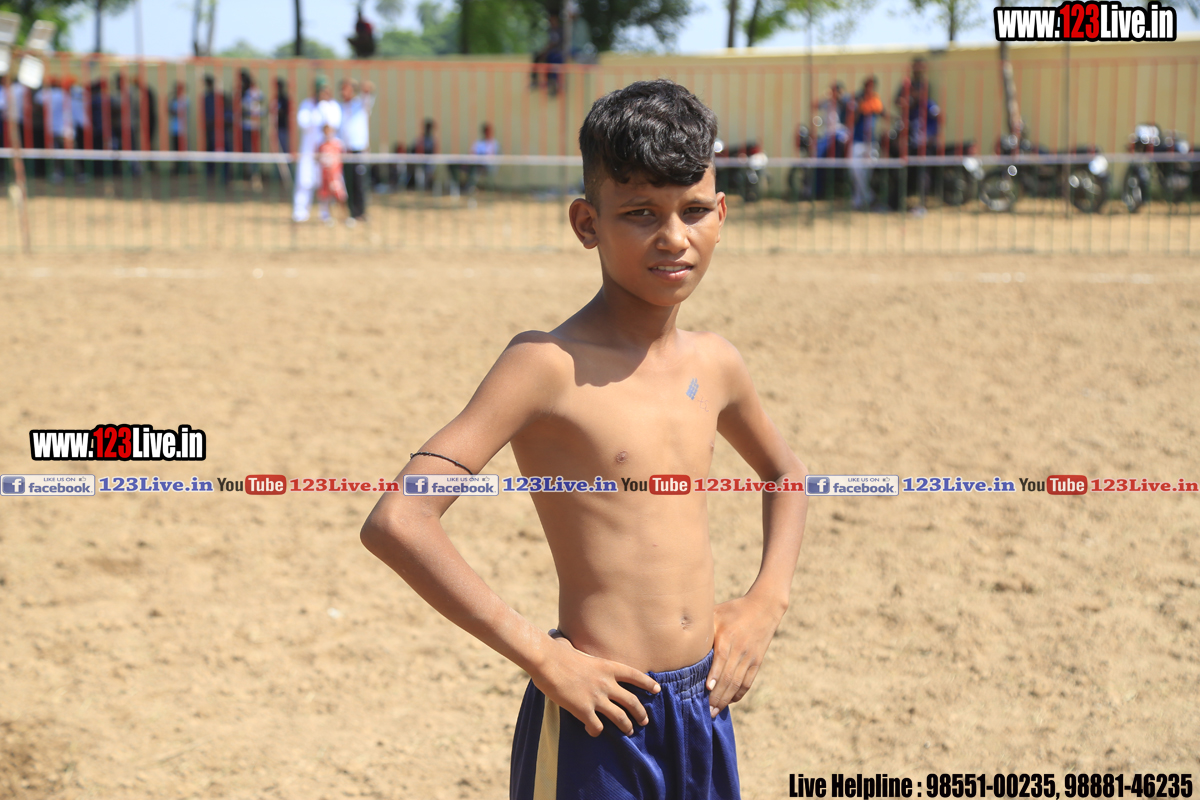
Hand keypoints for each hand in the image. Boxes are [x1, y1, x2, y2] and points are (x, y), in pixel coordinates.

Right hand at [530, 635, 659, 736]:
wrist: (547, 660)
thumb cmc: (559, 652)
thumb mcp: (581, 651)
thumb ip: (581, 654)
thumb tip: (565, 641)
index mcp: (608, 667)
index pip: (635, 676)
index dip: (648, 684)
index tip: (657, 690)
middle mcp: (607, 683)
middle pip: (632, 702)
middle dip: (641, 714)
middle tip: (644, 721)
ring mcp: (596, 698)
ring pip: (620, 718)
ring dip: (626, 727)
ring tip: (628, 732)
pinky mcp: (583, 710)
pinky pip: (596, 726)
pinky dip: (596, 731)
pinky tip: (593, 731)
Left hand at [705, 594, 784, 717]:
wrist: (764, 607)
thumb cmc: (732, 610)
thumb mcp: (715, 614)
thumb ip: (702, 629)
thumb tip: (680, 641)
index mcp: (728, 636)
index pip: (721, 659)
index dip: (715, 675)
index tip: (707, 689)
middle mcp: (740, 649)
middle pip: (729, 677)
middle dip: (717, 696)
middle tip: (706, 711)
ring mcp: (750, 657)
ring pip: (738, 683)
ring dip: (726, 700)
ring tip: (714, 712)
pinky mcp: (757, 662)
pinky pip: (747, 682)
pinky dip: (738, 694)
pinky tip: (729, 702)